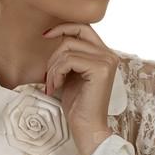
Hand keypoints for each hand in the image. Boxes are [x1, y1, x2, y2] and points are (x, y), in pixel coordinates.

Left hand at [42, 22, 117, 153]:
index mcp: (105, 54)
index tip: (45, 35)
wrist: (87, 127)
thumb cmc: (77, 104)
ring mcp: (107, 61)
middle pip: (73, 36)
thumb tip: (52, 34)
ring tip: (51, 85)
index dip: (63, 27)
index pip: (83, 27)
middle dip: (54, 54)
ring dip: (53, 67)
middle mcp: (109, 54)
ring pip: (68, 48)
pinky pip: (68, 60)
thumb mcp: (71, 73)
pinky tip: (55, 87)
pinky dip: (56, 73)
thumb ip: (69, 55)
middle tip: (48, 76)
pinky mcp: (100, 69)